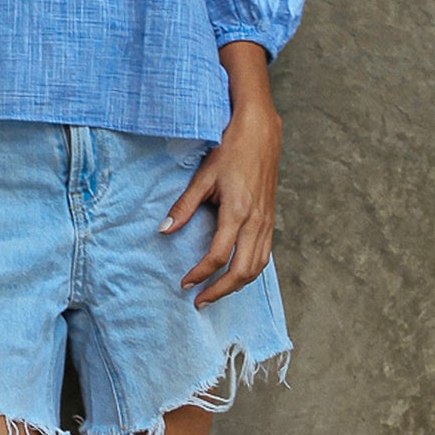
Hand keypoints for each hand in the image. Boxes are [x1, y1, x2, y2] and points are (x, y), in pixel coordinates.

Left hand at [161, 97, 281, 306]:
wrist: (261, 132)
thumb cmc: (231, 150)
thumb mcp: (203, 177)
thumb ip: (183, 206)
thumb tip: (163, 230)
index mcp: (238, 212)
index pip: (218, 255)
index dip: (201, 274)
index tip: (184, 283)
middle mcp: (256, 221)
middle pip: (242, 271)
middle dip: (220, 291)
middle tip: (199, 301)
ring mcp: (267, 222)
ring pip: (257, 267)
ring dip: (236, 285)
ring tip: (215, 292)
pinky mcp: (271, 220)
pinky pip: (265, 255)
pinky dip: (250, 271)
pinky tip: (235, 274)